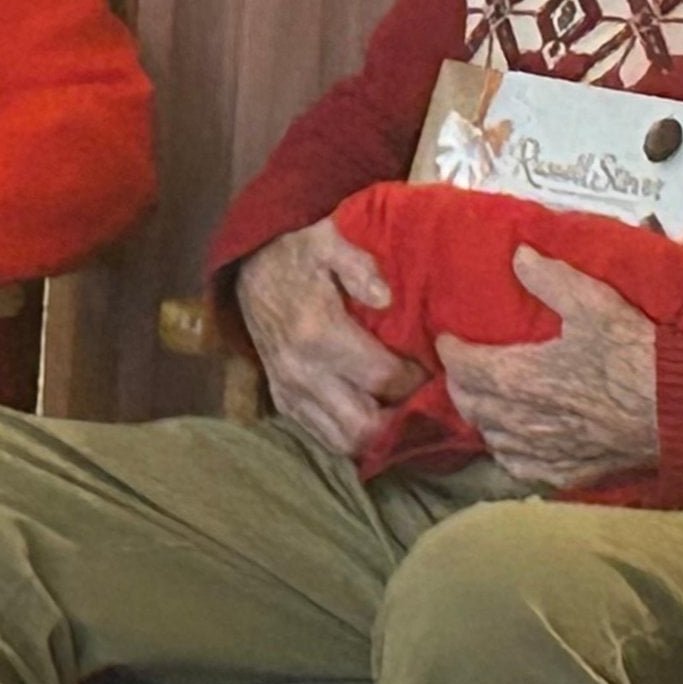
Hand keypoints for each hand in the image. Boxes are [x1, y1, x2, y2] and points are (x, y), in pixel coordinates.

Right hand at [236, 217, 422, 459]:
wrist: (249, 272)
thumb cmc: (297, 256)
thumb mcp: (327, 241)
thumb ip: (358, 265)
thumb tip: (386, 297)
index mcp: (318, 334)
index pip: (384, 378)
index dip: (417, 378)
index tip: (433, 364)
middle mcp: (303, 373)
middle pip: (366, 425)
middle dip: (402, 416)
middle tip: (423, 395)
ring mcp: (291, 393)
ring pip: (346, 442)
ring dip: (379, 433)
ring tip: (401, 407)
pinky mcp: (284, 403)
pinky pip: (325, 438)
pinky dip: (353, 434)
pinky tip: (373, 411)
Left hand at [434, 245, 658, 491]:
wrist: (676, 412)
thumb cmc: (632, 354)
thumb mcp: (593, 302)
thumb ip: (549, 278)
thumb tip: (518, 255)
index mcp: (519, 376)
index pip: (462, 366)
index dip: (450, 350)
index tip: (446, 337)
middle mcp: (520, 420)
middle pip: (468, 405)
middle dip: (460, 383)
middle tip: (464, 365)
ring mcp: (542, 452)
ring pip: (490, 438)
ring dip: (481, 416)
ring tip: (487, 398)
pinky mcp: (565, 474)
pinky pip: (518, 466)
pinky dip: (508, 449)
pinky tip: (516, 438)